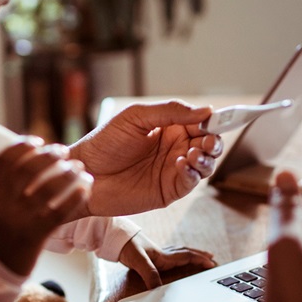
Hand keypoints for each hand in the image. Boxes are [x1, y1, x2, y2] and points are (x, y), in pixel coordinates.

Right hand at [0, 142, 91, 275]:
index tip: (38, 141)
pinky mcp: (37, 235)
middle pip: (28, 169)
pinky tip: (86, 188)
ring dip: (67, 173)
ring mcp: (20, 220)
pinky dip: (76, 196)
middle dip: (48, 155)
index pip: (5, 160)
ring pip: (47, 188)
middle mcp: (3, 204)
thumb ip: (2, 187)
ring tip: (78, 168)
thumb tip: (21, 161)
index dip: (23, 146)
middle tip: (63, 151)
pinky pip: (60, 211)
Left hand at [69, 100, 222, 216]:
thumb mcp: (136, 117)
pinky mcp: (168, 190)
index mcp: (169, 128)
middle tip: (208, 140)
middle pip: (208, 144)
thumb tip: (205, 110)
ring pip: (205, 165)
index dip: (212, 120)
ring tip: (193, 153)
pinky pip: (190, 182)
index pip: (200, 122)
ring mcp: (173, 170)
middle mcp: (175, 148)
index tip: (217, 118)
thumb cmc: (105, 143)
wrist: (85, 173)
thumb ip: (170, 112)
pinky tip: (181, 164)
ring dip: (206, 158)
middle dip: (214, 141)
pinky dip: (192, 173)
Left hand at [118, 233, 215, 288]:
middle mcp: (163, 253)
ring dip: (191, 254)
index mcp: (163, 256)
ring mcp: (157, 253)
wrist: (114, 238)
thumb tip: (158, 290)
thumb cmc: (126, 246)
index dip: (200, 259)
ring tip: (200, 256)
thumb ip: (149, 275)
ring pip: (179, 252)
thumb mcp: (138, 261)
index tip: (212, 263)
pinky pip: (170, 254)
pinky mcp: (151, 254)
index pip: (186, 256)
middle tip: (212, 259)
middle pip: (186, 253)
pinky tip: (176, 258)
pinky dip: (178, 255)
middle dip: (200, 256)